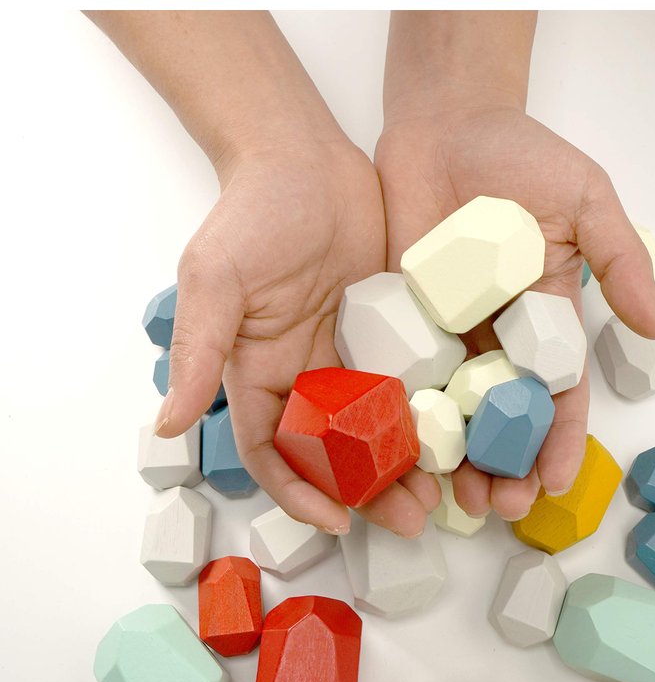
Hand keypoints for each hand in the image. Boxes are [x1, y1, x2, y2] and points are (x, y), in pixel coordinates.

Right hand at [156, 139, 434, 536]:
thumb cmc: (251, 214)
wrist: (305, 159)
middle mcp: (310, 375)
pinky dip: (432, 413)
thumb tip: (166, 425)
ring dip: (406, 463)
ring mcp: (355, 354)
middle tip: (410, 518)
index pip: (276, 452)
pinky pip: (414, 381)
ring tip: (441, 493)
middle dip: (369, 491)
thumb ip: (199, 351)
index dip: (299, 492)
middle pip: (338, 452)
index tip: (337, 522)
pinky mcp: (394, 330)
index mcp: (263, 374)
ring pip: (381, 427)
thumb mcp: (215, 280)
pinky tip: (460, 434)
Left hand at [375, 103, 654, 520]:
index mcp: (542, 314)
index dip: (558, 437)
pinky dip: (401, 411)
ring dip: (452, 455)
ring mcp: (441, 326)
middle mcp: (492, 331)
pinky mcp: (396, 314)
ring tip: (452, 499)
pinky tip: (398, 449)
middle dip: (503, 462)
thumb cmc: (520, 154)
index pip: (556, 388)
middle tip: (497, 505)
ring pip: (449, 405)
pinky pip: (398, 369)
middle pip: (500, 412)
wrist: (443, 123)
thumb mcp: (585, 200)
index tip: (554, 481)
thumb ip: (620, 263)